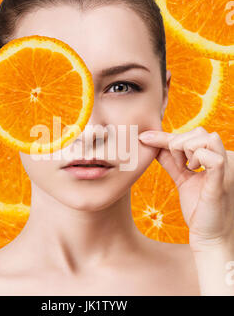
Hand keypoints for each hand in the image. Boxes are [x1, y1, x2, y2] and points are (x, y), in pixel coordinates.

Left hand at [138, 126, 233, 252]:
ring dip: (186, 150)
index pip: (193, 134)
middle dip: (177, 144)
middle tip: (177, 165)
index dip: (166, 136)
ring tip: (186, 168)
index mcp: (217, 157)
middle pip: (199, 132)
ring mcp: (227, 168)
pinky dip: (197, 158)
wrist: (210, 236)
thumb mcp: (182, 178)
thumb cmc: (198, 208)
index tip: (144, 137)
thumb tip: (152, 144)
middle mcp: (226, 158)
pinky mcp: (223, 181)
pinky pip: (213, 158)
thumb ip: (171, 161)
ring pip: (206, 139)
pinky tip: (192, 170)